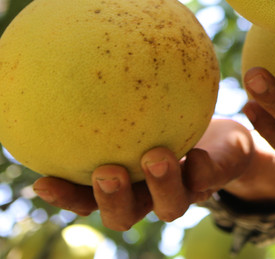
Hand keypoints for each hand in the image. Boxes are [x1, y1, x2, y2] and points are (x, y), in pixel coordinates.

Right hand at [31, 118, 263, 230]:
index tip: (43, 180)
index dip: (65, 196)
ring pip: (170, 207)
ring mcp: (185, 192)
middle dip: (113, 199)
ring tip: (156, 155)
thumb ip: (116, 99)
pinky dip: (203, 168)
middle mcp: (151, 197)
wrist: (225, 141)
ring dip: (162, 184)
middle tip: (107, 170)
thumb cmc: (169, 120)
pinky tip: (198, 152)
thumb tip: (76, 64)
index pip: (86, 200)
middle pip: (124, 216)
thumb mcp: (141, 108)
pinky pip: (209, 179)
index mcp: (125, 187)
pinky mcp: (216, 179)